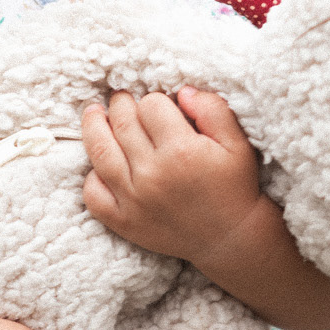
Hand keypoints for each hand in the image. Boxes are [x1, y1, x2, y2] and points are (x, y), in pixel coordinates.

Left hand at [81, 86, 263, 267]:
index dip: (156, 100)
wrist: (230, 238)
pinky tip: (100, 163)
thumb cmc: (234, 186)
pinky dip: (91, 176)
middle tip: (123, 99)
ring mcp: (133, 199)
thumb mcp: (237, 143)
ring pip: (99, 151)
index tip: (161, 107)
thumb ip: (213, 110)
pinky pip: (93, 193)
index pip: (151, 105)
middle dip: (121, 104)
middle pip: (122, 122)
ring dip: (93, 125)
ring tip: (94, 113)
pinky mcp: (123, 222)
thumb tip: (182, 92)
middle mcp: (152, 173)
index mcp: (181, 150)